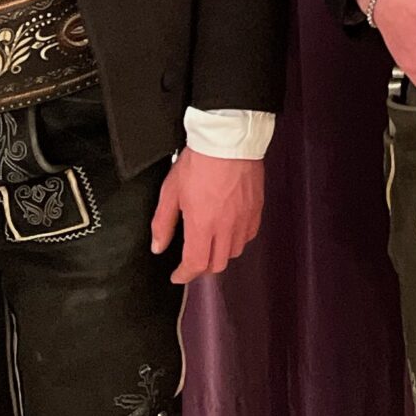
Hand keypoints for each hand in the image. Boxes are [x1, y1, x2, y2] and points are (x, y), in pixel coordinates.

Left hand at [150, 150, 265, 284]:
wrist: (228, 140)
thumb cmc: (199, 161)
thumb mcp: (171, 191)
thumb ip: (163, 223)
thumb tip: (158, 246)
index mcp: (202, 225)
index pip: (196, 264)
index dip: (184, 275)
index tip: (177, 275)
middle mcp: (226, 227)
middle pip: (217, 264)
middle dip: (202, 268)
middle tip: (192, 261)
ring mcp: (244, 218)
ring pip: (235, 252)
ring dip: (221, 255)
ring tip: (211, 246)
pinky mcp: (256, 208)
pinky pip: (249, 235)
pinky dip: (238, 240)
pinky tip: (229, 231)